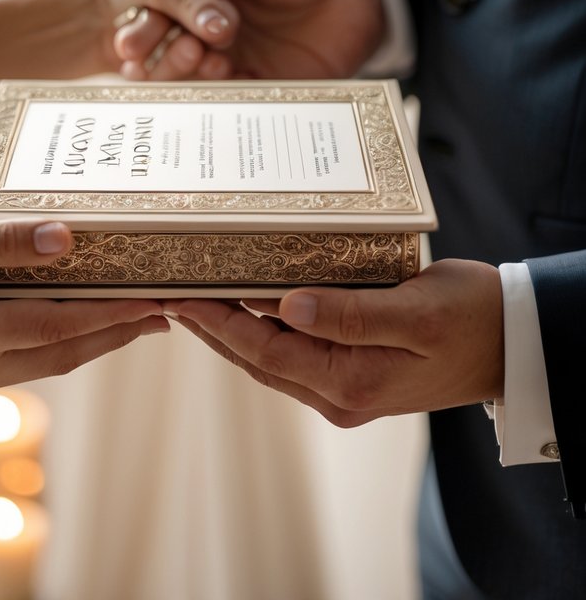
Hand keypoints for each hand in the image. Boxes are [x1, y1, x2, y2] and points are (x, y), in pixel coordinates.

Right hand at [0, 215, 167, 403]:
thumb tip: (65, 240)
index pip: (68, 324)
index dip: (120, 312)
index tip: (165, 299)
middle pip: (69, 351)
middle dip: (121, 331)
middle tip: (170, 311)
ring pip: (49, 360)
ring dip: (93, 338)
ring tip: (134, 316)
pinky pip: (23, 360)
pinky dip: (56, 340)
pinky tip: (68, 318)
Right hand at [113, 0, 385, 80]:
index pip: (166, 11)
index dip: (147, 26)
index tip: (130, 43)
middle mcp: (214, 27)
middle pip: (174, 48)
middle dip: (160, 56)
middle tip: (155, 58)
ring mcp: (239, 56)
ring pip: (199, 77)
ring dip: (189, 77)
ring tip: (198, 64)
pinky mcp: (269, 81)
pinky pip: (239, 98)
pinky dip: (224, 100)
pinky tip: (221, 92)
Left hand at [164, 259, 503, 424]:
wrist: (513, 341)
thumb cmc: (471, 320)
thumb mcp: (414, 313)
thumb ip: (351, 313)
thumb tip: (286, 306)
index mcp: (349, 382)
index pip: (264, 352)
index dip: (217, 324)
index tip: (180, 296)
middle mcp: (339, 393)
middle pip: (258, 358)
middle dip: (212, 327)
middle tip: (171, 290)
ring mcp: (346, 386)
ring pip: (272, 356)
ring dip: (233, 328)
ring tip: (197, 294)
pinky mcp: (355, 370)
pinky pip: (296, 351)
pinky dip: (265, 327)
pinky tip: (250, 303)